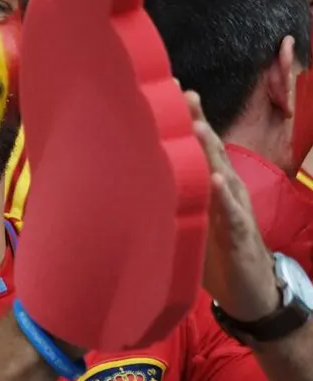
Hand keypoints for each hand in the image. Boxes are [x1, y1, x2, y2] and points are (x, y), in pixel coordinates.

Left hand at [187, 90, 284, 321]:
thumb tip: (130, 177)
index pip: (198, 145)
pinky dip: (225, 196)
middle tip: (182, 93)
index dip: (186, 118)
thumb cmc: (214, 250)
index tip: (167, 89)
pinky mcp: (240, 235)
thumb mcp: (187, 217)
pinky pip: (233, 213)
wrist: (249, 290)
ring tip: (197, 126)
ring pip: (224, 173)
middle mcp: (225, 189)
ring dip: (211, 150)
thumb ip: (169, 195)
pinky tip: (217, 180)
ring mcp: (235, 209)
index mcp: (210, 183)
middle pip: (212, 149)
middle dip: (198, 121)